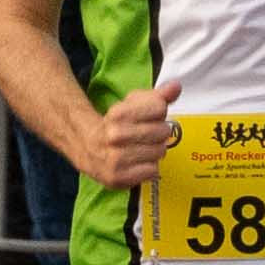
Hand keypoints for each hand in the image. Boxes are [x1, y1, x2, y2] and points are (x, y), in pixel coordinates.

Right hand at [67, 72, 187, 192]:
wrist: (89, 149)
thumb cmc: (116, 125)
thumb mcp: (132, 105)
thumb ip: (157, 96)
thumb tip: (176, 86)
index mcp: (118, 114)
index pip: (160, 107)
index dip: (157, 112)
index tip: (147, 116)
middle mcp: (116, 136)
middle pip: (163, 131)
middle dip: (158, 133)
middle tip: (144, 136)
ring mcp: (117, 158)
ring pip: (160, 152)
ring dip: (154, 151)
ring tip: (140, 149)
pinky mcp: (119, 177)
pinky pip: (153, 171)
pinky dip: (148, 168)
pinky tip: (137, 163)